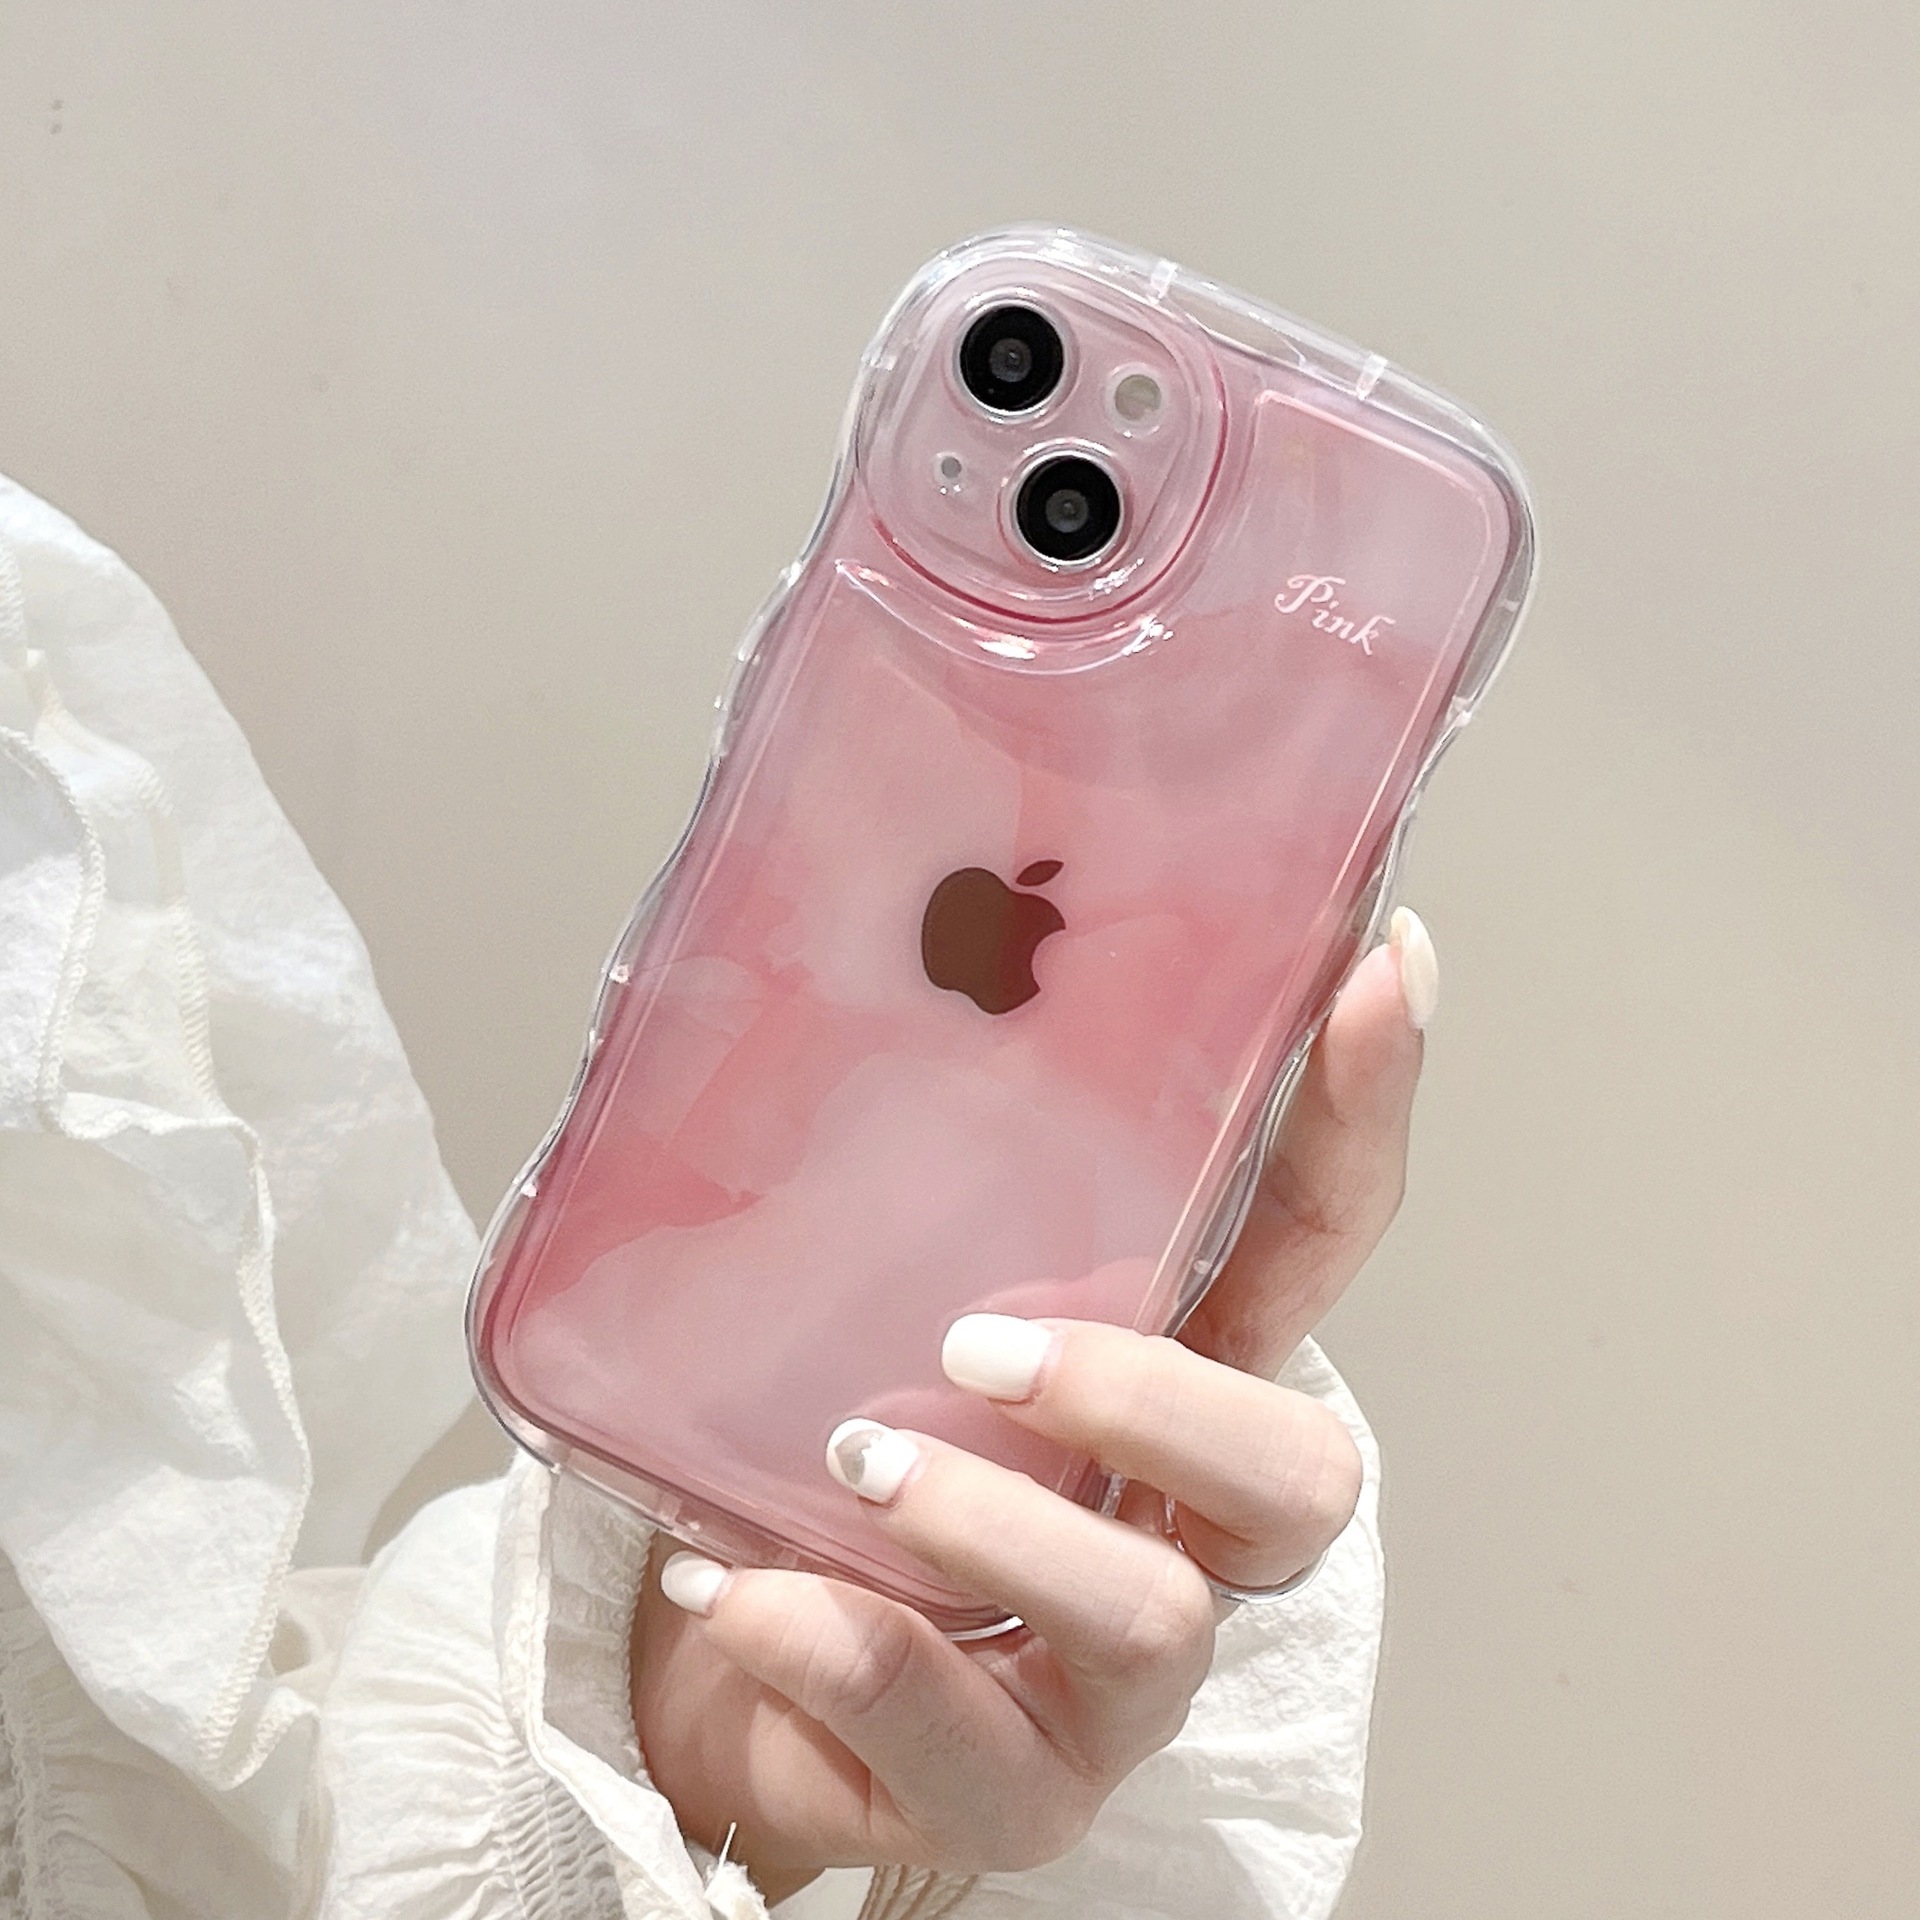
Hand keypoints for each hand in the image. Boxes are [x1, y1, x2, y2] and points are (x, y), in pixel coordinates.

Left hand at [629, 911, 1436, 1901]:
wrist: (735, 1667)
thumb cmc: (831, 1462)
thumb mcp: (880, 1306)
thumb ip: (917, 1193)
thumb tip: (884, 974)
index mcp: (1174, 1389)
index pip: (1304, 1250)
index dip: (1355, 1123)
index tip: (1380, 971)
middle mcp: (1179, 1537)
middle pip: (1299, 1475)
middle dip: (1159, 1396)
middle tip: (978, 1344)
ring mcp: (1108, 1683)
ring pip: (1149, 1619)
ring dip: (997, 1526)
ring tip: (855, 1465)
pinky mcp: (1007, 1789)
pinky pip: (956, 1741)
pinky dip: (841, 1651)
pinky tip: (734, 1591)